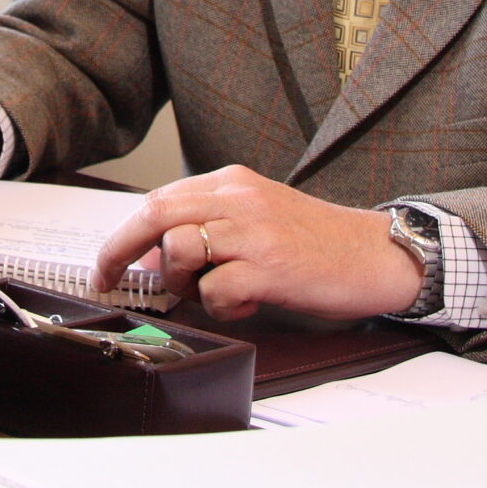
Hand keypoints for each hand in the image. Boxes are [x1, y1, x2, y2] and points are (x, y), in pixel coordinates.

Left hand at [91, 166, 422, 320]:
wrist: (377, 254)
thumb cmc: (317, 242)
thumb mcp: (258, 219)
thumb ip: (209, 227)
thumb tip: (154, 257)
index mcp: (233, 183)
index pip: (160, 199)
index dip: (125, 233)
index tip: (109, 261)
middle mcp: (240, 199)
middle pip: (156, 214)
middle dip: (121, 249)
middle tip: (111, 278)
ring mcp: (255, 232)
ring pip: (179, 248)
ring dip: (183, 282)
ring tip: (213, 292)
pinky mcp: (270, 267)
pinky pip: (215, 289)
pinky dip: (221, 305)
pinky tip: (247, 304)